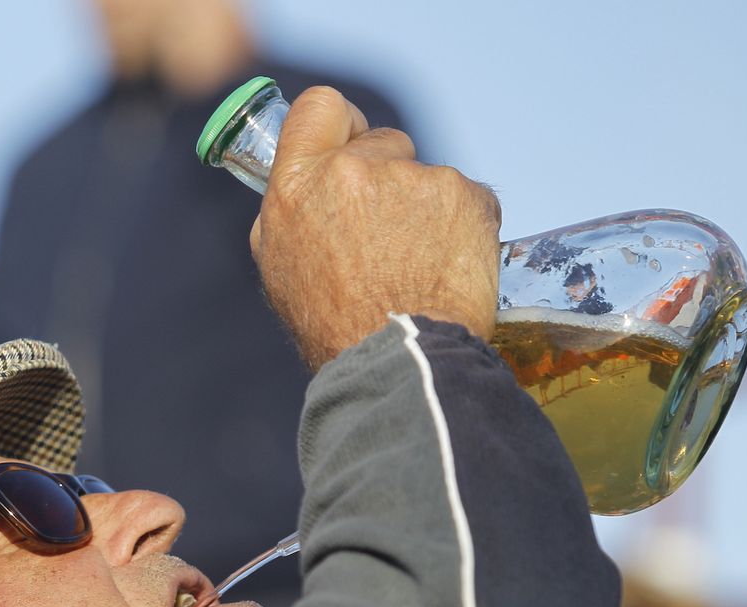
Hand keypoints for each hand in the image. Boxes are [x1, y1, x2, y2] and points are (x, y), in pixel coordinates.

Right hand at [251, 87, 500, 372]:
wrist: (400, 358)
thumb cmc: (334, 325)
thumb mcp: (281, 265)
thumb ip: (293, 208)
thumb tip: (309, 179)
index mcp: (298, 185)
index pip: (320, 107)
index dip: (341, 124)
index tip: (352, 144)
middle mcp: (353, 171)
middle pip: (382, 142)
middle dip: (388, 177)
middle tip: (387, 235)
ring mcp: (413, 180)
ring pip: (425, 177)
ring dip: (425, 210)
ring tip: (416, 265)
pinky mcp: (465, 194)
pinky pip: (466, 199)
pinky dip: (461, 227)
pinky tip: (446, 268)